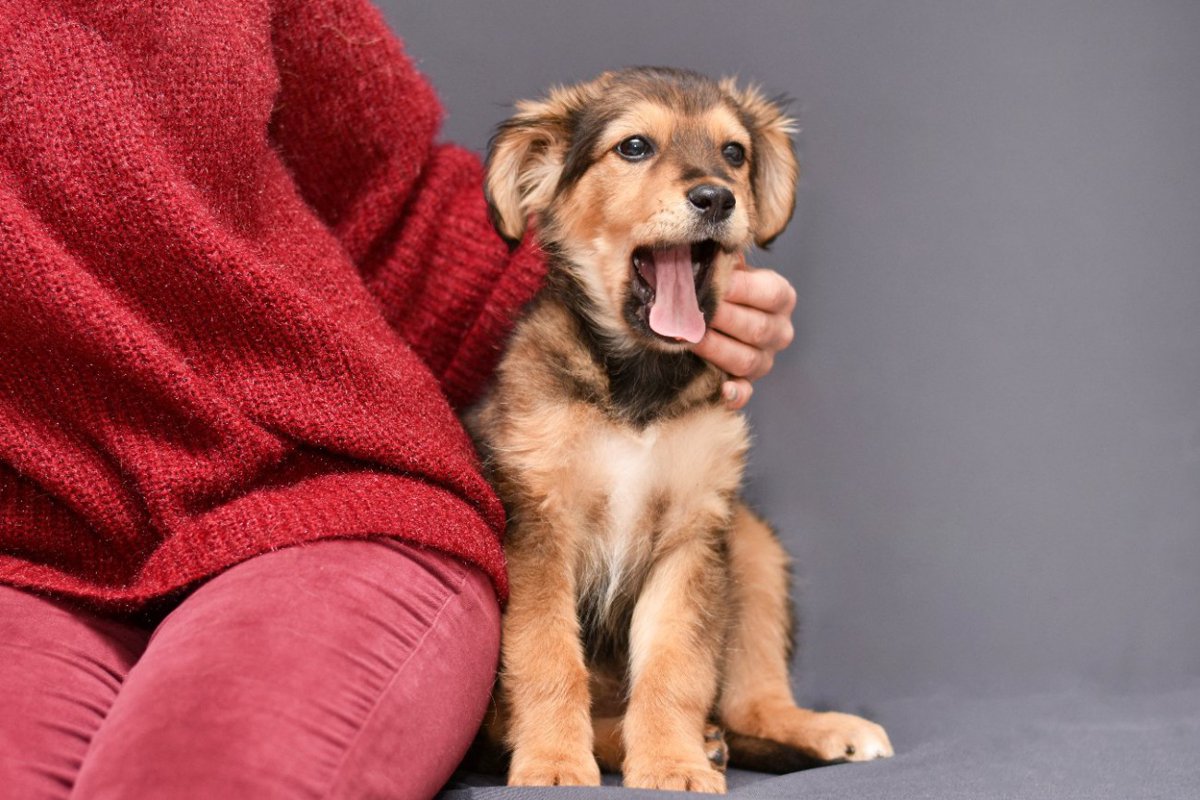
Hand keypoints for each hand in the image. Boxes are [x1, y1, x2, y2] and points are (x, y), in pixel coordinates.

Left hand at [693, 260, 796, 408]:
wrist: (717, 316)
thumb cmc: (721, 288)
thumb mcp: (729, 270)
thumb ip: (725, 262)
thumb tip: (710, 249)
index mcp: (781, 298)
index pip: (770, 294)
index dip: (740, 289)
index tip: (711, 283)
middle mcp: (780, 331)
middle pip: (757, 328)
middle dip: (722, 319)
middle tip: (692, 311)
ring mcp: (765, 359)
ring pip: (747, 359)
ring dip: (717, 349)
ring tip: (690, 338)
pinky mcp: (748, 382)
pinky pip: (746, 392)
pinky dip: (736, 393)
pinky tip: (723, 389)